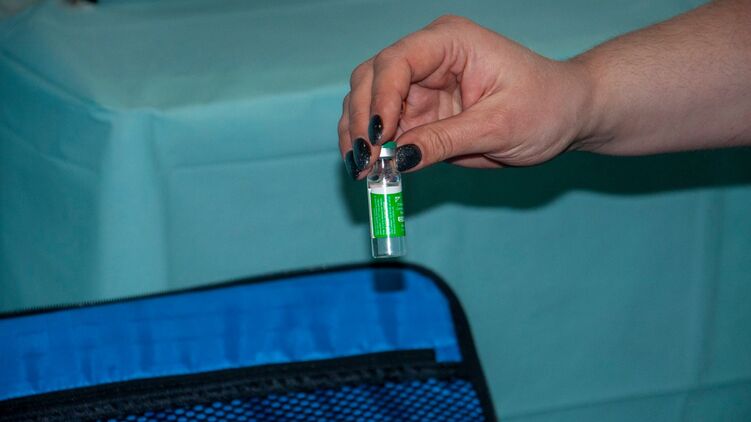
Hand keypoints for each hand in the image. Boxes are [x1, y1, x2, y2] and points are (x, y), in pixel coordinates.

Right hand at [338, 15, 592, 178]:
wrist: (564, 116)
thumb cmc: (545, 107)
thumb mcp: (498, 127)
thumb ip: (444, 140)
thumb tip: (397, 158)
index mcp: (449, 42)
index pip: (397, 62)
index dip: (380, 99)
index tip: (378, 138)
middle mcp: (427, 57)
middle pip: (370, 79)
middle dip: (361, 120)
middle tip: (363, 162)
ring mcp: (419, 85)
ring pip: (367, 103)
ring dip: (358, 136)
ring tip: (362, 171)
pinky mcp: (418, 113)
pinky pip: (383, 129)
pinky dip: (372, 149)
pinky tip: (371, 171)